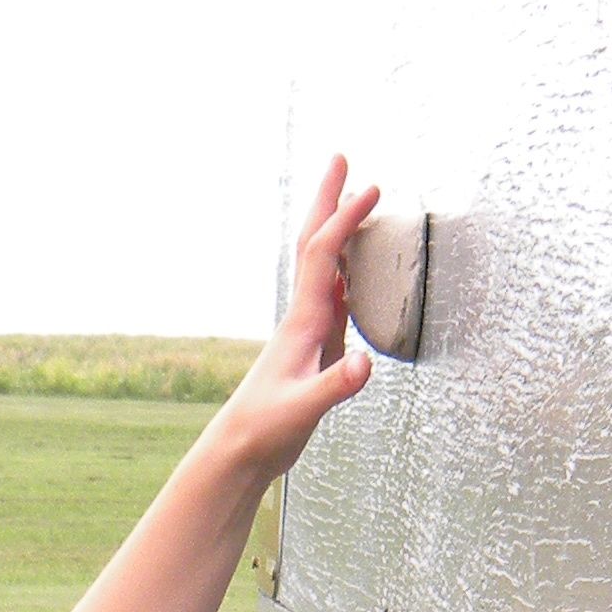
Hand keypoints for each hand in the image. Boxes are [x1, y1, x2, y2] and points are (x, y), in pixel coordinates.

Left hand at [214, 158, 381, 484]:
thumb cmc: (267, 431)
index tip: (372, 190)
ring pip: (321, 267)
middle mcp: (302, 317)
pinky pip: (330, 298)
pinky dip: (342, 274)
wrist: (240, 452)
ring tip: (351, 205)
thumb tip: (365, 364)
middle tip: (341, 160)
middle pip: (313, 245)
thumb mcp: (304, 409)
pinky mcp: (311, 351)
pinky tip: (350, 274)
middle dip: (327, 202)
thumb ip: (336, 386)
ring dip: (335, 231)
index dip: (346, 221)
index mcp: (302, 322)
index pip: (324, 255)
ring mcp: (306, 332)